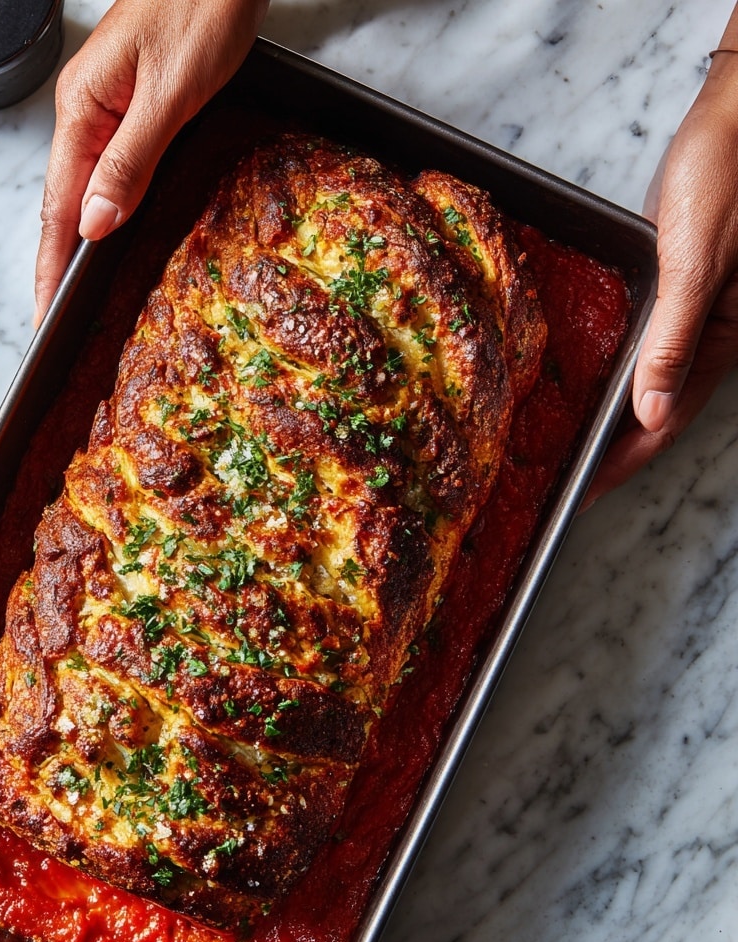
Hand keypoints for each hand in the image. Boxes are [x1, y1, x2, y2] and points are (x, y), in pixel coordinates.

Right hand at [34, 0, 268, 325]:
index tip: (44, 314)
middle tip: (55, 319)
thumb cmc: (202, 9)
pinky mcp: (131, 106)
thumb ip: (130, 160)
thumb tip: (95, 224)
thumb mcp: (169, 93)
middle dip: (57, 263)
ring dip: (79, 241)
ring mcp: (105, 109)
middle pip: (62, 203)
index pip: (56, 206)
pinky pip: (109, 169)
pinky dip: (106, 207)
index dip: (50, 266)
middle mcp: (85, 113)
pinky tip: (109, 230)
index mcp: (83, 110)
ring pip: (85, 188)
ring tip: (73, 291)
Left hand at [587, 43, 737, 503]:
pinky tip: (581, 378)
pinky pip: (641, 342)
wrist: (733, 112)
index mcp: (721, 339)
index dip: (620, 463)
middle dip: (610, 449)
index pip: (664, 422)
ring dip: (608, 413)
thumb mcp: (696, 262)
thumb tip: (650, 412)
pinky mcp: (671, 283)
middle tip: (557, 477)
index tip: (579, 495)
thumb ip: (673, 340)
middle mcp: (706, 334)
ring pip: (646, 380)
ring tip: (561, 440)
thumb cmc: (724, 175)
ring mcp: (689, 311)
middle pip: (653, 411)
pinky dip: (613, 367)